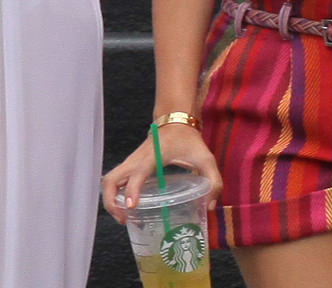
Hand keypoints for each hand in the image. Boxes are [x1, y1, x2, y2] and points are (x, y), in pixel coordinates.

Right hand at [101, 124, 222, 223]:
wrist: (176, 121)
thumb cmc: (188, 141)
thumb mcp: (206, 158)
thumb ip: (213, 181)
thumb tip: (209, 206)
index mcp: (152, 157)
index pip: (135, 174)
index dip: (131, 191)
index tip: (132, 208)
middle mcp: (135, 160)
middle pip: (110, 181)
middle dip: (112, 203)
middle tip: (125, 219)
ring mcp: (130, 162)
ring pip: (109, 182)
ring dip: (111, 201)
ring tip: (124, 218)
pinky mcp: (130, 165)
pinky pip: (115, 181)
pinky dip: (115, 196)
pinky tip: (128, 208)